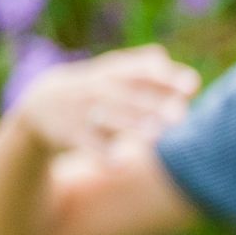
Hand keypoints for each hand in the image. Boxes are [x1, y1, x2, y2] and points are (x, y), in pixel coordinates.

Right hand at [9, 44, 200, 153]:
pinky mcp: (68, 132)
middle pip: (128, 94)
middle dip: (153, 104)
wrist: (41, 103)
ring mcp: (81, 109)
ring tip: (155, 136)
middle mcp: (97, 87)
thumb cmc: (98, 91)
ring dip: (131, 125)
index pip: (142, 68)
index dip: (166, 76)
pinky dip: (100, 153)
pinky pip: (85, 143)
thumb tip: (194, 83)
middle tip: (180, 116)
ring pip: (107, 117)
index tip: (192, 87)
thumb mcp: (119, 77)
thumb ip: (155, 79)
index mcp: (113, 71)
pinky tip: (118, 166)